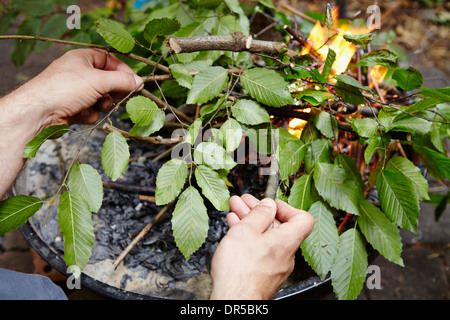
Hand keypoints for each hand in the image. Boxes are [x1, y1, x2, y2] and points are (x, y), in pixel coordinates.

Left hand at [3, 48, 142, 137]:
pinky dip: (89, 113)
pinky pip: (91, 110)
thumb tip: (139, 81)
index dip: (123, 70)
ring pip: (100, 98)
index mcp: (82, 58)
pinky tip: (80, 114)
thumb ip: (122, 80)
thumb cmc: (65, 89)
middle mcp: (78, 73)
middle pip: (107, 81)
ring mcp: (75, 91)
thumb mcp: (99, 81)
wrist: (38, 113)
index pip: (109, 60)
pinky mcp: (72, 108)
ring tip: (94, 105)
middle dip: (112, 91)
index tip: (135, 82)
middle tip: (122, 96)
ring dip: (101, 104)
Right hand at [209, 194, 313, 299]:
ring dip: (251, 223)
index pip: (303, 218)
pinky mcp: (264, 274)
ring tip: (235, 212)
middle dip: (259, 211)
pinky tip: (235, 230)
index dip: (286, 207)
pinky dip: (249, 238)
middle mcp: (286, 255)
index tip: (269, 204)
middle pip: (279, 227)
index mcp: (286, 241)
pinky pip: (261, 250)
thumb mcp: (245, 231)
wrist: (234, 302)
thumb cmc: (239, 272)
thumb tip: (268, 205)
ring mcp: (275, 266)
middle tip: (244, 202)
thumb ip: (259, 214)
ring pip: (266, 238)